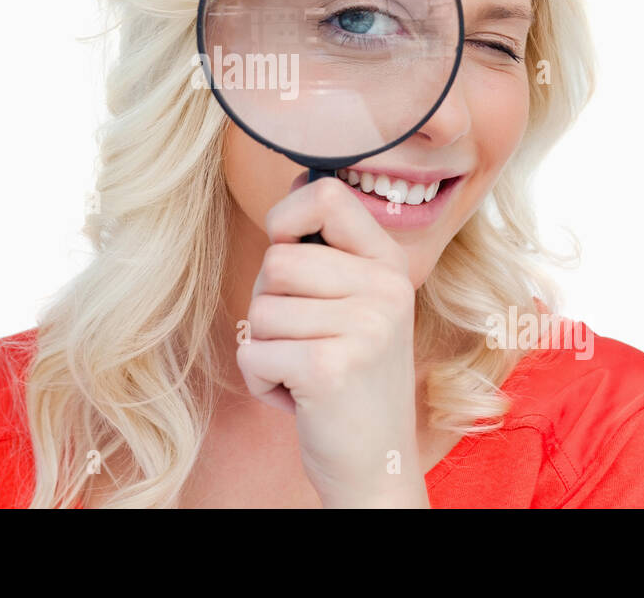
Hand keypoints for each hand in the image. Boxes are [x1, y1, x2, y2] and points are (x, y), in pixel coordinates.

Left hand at [235, 175, 429, 507]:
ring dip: (266, 346)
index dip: (286, 217)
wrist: (375, 465)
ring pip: (260, 306)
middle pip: (277, 258)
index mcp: (391, 265)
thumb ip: (330, 253)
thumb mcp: (357, 305)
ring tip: (305, 370)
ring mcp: (364, 327)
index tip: (289, 249)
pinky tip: (300, 397)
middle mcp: (387, 288)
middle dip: (271, 303)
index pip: (325, 194)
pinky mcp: (330, 366)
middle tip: (306, 341)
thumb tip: (295, 179)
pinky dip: (260, 380)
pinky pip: (253, 350)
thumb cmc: (349, 379)